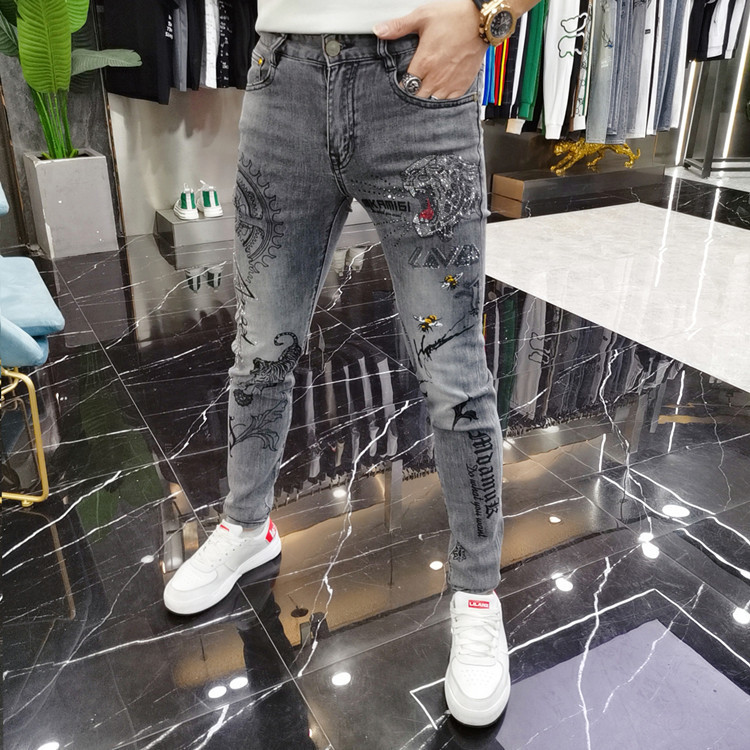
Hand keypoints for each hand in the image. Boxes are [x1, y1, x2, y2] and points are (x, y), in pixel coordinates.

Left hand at [373, 1, 487, 99]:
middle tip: (412, 85)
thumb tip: (379, 30)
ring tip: (425, 87)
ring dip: (427, 97)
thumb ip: (399, 27)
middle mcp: (437, 77)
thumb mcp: (422, 16)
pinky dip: (442, 98)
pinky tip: (439, 90)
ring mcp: (450, 83)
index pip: (405, 86)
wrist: (482, 20)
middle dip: (413, 93)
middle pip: (417, 98)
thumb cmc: (454, 16)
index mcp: (425, 62)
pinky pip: (449, 102)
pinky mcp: (462, 85)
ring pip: (432, 102)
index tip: (401, 82)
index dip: (401, 86)